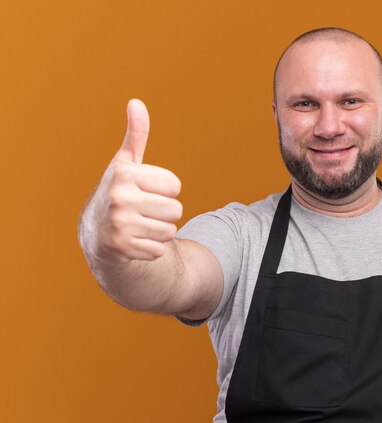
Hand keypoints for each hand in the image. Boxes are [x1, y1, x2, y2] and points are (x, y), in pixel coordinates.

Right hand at [82, 99, 182, 263]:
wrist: (95, 231)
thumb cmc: (119, 191)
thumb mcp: (126, 163)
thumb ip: (137, 135)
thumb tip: (136, 102)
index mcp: (125, 174)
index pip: (175, 186)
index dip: (167, 190)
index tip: (147, 190)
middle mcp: (120, 198)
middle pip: (176, 210)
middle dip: (166, 212)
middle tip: (145, 210)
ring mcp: (120, 224)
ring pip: (170, 231)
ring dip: (160, 230)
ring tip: (141, 224)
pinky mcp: (122, 248)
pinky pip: (159, 250)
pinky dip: (151, 248)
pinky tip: (135, 240)